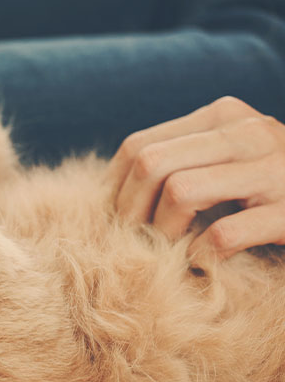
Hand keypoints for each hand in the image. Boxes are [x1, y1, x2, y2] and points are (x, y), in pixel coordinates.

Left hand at [108, 96, 284, 262]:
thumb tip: (113, 190)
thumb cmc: (273, 190)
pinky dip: (199, 255)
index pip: (139, 146)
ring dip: (161, 232)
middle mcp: (249, 134)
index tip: (117, 219)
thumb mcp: (229, 162)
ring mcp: (276, 171)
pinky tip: (201, 264)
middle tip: (135, 241)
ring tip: (168, 251)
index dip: (116, 189)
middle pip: (151, 164)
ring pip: (180, 190)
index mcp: (225, 118)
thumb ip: (184, 160)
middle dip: (130, 210)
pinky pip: (222, 234)